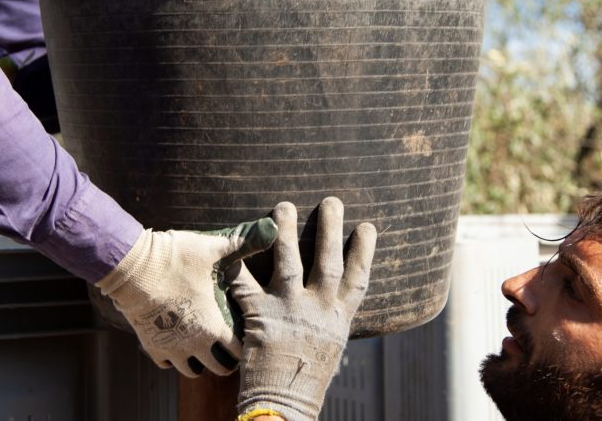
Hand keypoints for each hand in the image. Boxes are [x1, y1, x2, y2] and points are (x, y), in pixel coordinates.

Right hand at [95, 217, 277, 376]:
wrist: (133, 267)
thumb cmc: (175, 258)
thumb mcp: (212, 248)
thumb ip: (243, 243)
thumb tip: (270, 228)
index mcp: (213, 326)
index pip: (238, 351)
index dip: (244, 345)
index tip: (245, 335)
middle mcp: (194, 344)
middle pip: (217, 369)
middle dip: (224, 360)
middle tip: (226, 346)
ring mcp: (171, 348)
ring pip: (190, 371)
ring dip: (198, 361)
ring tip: (201, 347)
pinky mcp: (150, 345)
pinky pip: (165, 363)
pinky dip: (172, 357)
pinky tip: (175, 342)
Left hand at [230, 197, 376, 420]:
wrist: (283, 405)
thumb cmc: (304, 382)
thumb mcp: (328, 349)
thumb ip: (327, 321)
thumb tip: (330, 302)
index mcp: (338, 320)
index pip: (358, 279)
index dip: (364, 251)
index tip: (368, 226)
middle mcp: (318, 310)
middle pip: (328, 262)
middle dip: (330, 229)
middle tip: (331, 201)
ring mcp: (289, 310)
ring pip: (289, 261)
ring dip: (286, 231)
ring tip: (283, 206)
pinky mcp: (260, 316)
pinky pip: (245, 282)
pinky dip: (237, 263)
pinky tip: (234, 242)